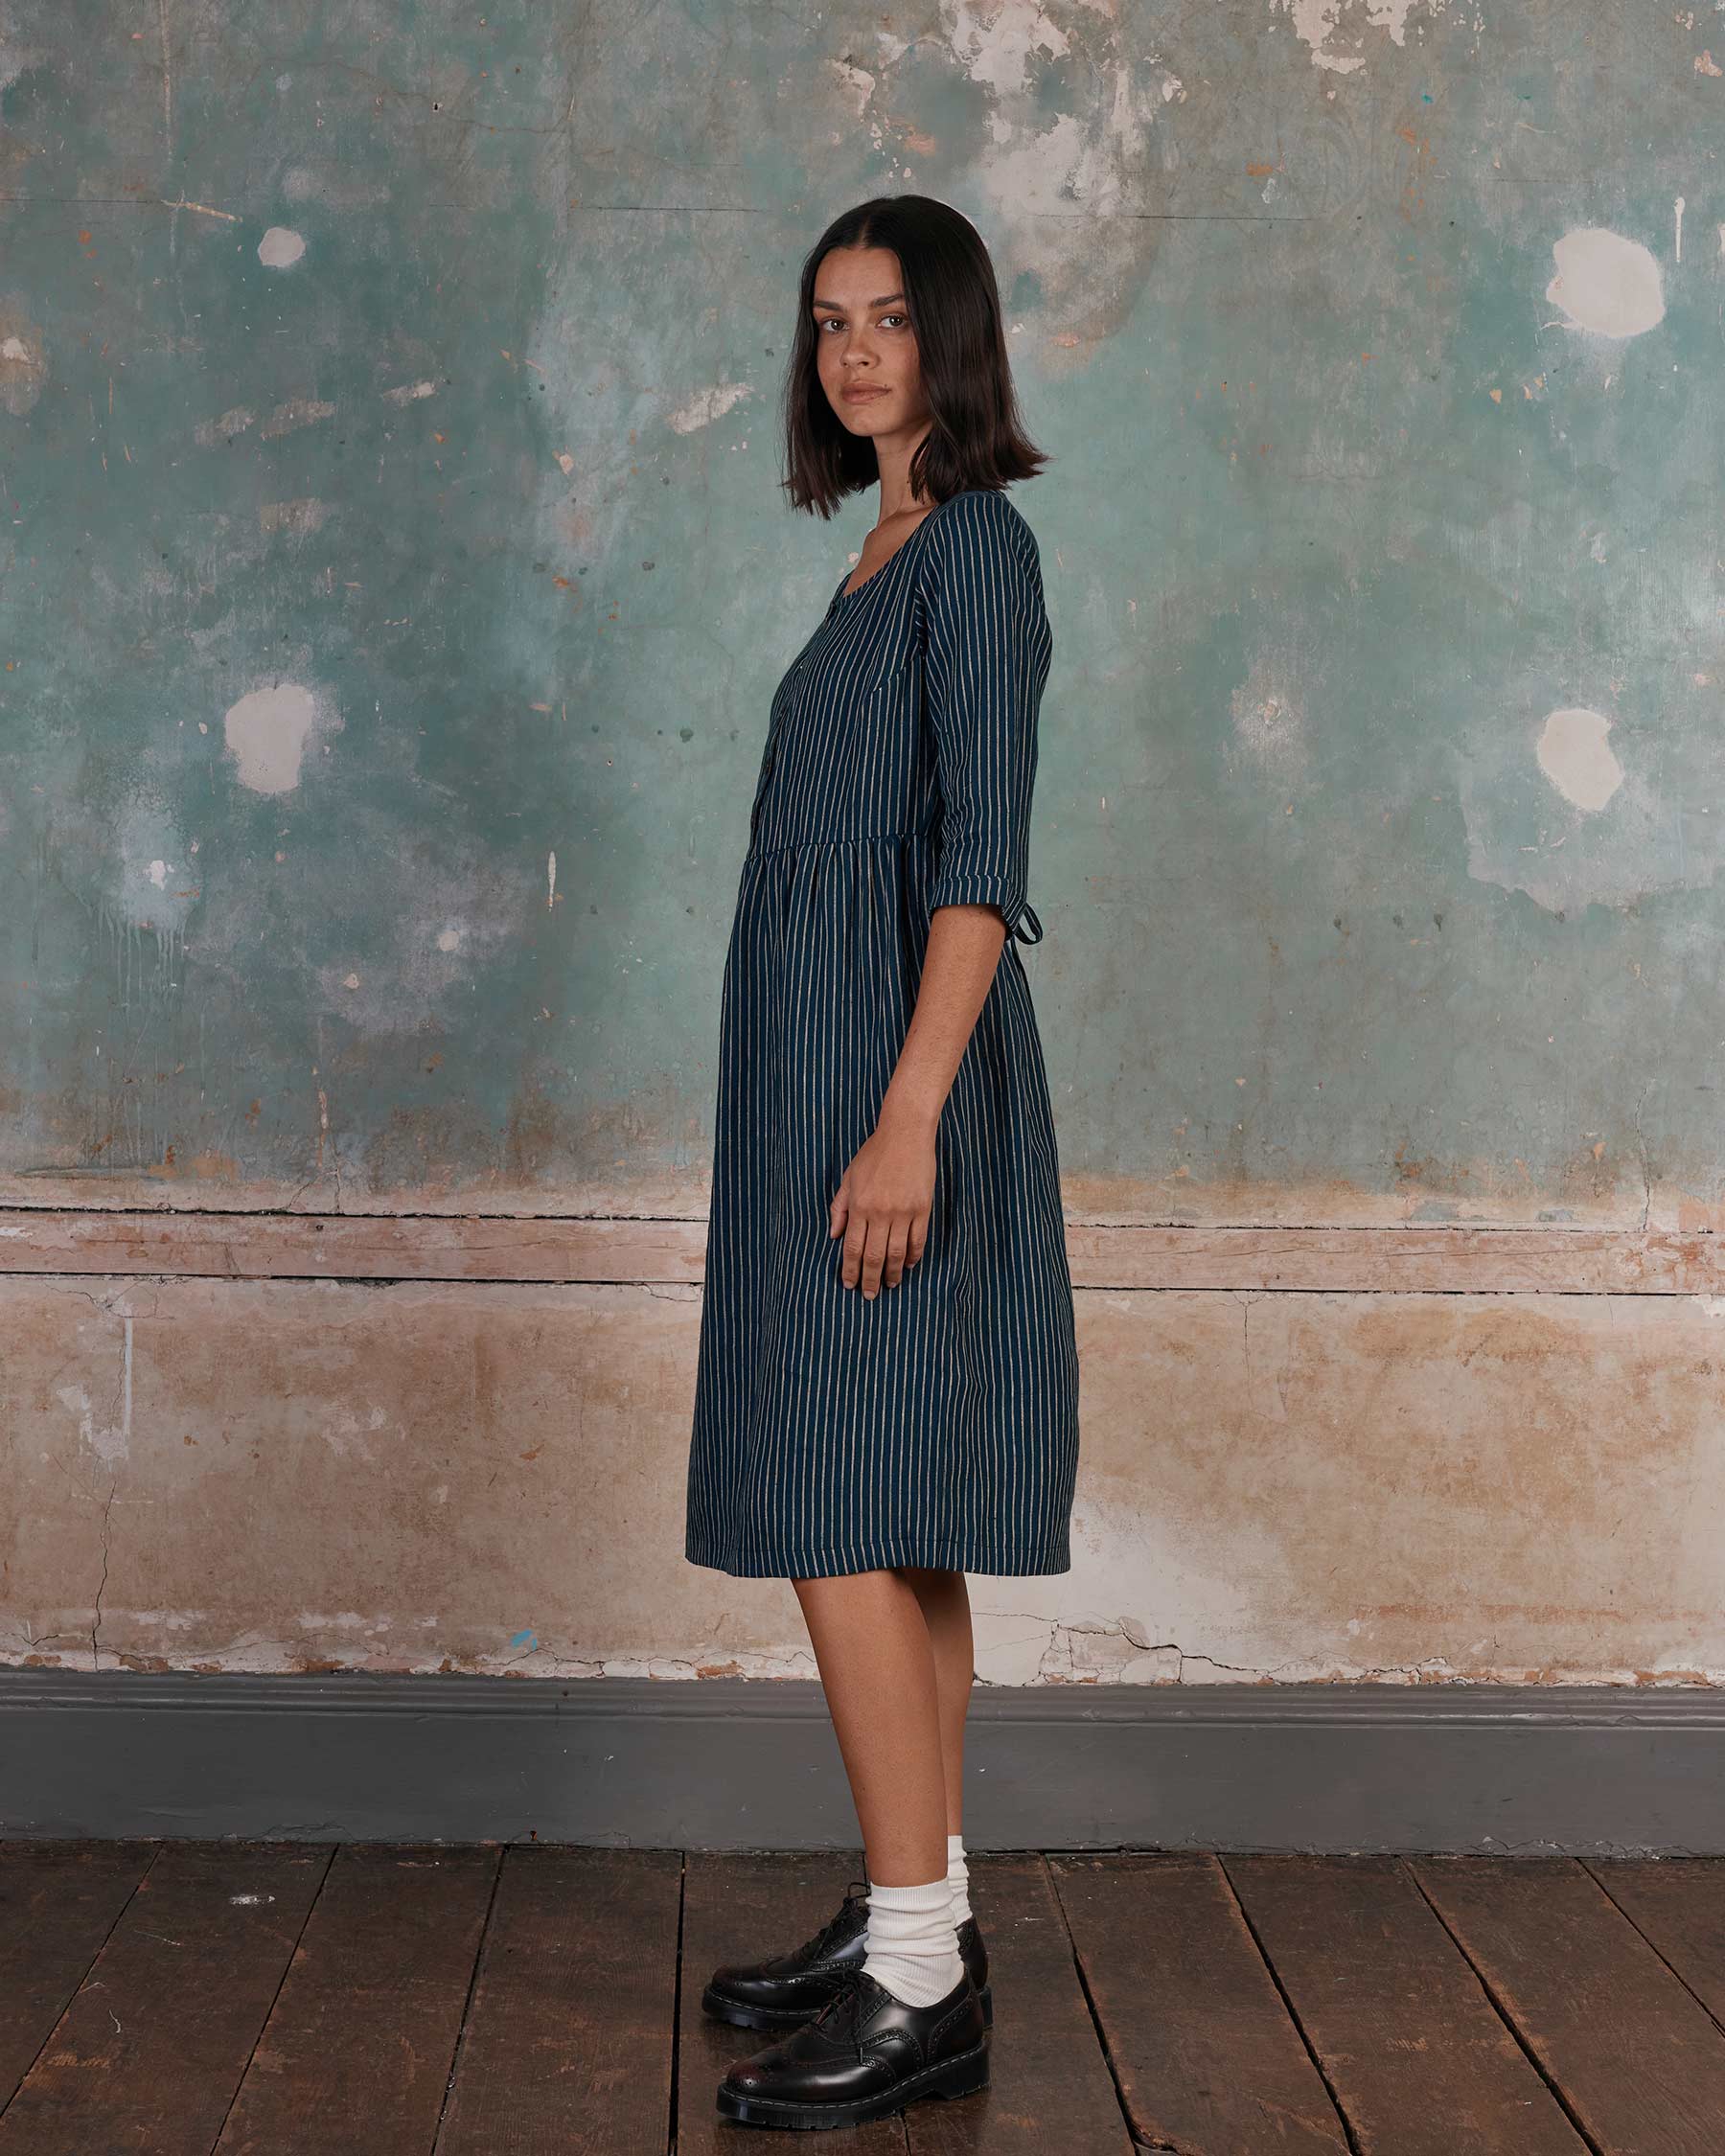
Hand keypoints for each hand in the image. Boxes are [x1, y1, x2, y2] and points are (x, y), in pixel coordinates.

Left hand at [829, 1103, 936, 1297]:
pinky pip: (918, 1240)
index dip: (850, 1270)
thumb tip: (834, 1235)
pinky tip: (910, 1265)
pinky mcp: (923, 1208)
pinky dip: (914, 1256)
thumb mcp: (849, 1178)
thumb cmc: (874, 1154)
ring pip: (897, 1252)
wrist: (905, 1135)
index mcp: (859, 1206)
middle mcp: (880, 1213)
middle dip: (870, 1279)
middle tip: (869, 1295)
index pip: (852, 1248)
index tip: (849, 1285)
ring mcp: (903, 1212)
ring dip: (893, 1273)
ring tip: (891, 1284)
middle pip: (873, 1256)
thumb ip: (839, 1208)